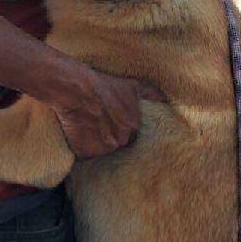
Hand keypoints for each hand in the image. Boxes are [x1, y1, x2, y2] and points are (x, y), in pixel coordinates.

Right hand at [51, 63, 166, 158]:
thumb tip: (165, 101)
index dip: (120, 131)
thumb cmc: (104, 85)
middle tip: (99, 126)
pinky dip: (82, 149)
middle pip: (116, 146)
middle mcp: (120, 141)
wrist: (76, 87)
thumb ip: (151, 94)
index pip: (130, 138)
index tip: (113, 125)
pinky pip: (85, 156)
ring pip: (101, 152)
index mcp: (133, 128)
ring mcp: (103, 149)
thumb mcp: (132, 86)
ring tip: (87, 130)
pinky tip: (78, 136)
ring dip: (96, 145)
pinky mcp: (85, 152)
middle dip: (109, 138)